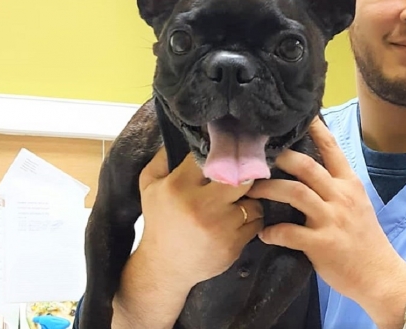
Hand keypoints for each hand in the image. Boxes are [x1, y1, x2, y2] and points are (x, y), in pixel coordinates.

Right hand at [135, 148, 263, 292]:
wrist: (164, 268)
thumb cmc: (159, 222)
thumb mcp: (149, 187)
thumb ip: (162, 158)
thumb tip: (185, 136)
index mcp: (179, 186)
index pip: (213, 157)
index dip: (223, 154)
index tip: (228, 153)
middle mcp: (201, 205)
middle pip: (242, 176)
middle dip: (244, 174)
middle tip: (242, 175)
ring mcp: (220, 226)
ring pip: (253, 200)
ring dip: (248, 200)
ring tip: (235, 202)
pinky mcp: (233, 244)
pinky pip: (256, 221)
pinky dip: (250, 219)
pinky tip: (236, 221)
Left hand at [246, 118, 405, 306]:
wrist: (380, 275)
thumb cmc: (364, 239)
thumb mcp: (356, 204)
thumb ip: (335, 187)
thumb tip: (309, 169)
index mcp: (349, 184)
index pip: (332, 148)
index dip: (316, 129)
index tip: (299, 114)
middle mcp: (341, 197)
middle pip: (307, 166)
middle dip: (281, 157)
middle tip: (257, 154)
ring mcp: (331, 220)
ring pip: (295, 193)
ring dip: (269, 190)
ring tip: (250, 191)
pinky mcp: (322, 244)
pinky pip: (290, 233)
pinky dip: (273, 232)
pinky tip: (263, 233)